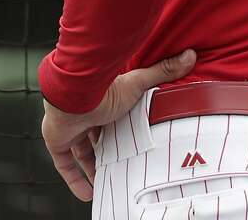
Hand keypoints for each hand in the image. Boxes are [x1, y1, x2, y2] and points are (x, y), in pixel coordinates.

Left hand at [41, 49, 196, 200]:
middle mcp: (85, 114)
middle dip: (107, 150)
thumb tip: (189, 56)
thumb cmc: (104, 86)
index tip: (131, 141)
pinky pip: (65, 165)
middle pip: (96, 136)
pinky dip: (74, 179)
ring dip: (92, 167)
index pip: (111, 116)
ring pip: (81, 151)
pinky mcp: (58, 141)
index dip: (120, 129)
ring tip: (107, 182)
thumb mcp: (138, 82)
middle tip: (121, 164)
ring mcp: (70, 128)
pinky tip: (86, 193)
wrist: (74, 94)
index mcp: (103, 99)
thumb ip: (162, 72)